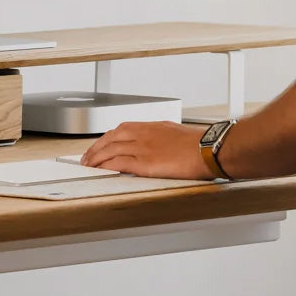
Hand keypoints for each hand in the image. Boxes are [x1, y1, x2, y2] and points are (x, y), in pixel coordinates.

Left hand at [80, 121, 215, 179]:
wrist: (208, 149)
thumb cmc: (198, 143)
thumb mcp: (174, 133)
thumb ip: (159, 137)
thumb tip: (154, 146)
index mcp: (151, 126)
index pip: (121, 129)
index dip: (107, 137)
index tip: (100, 144)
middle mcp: (143, 134)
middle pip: (111, 137)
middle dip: (96, 147)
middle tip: (87, 156)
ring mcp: (143, 148)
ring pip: (111, 149)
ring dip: (96, 157)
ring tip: (88, 165)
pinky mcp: (145, 163)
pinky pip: (119, 163)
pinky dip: (106, 165)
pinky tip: (99, 169)